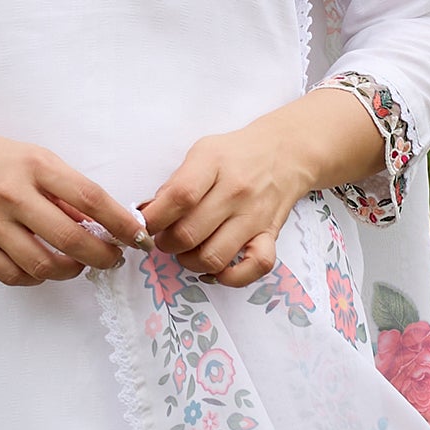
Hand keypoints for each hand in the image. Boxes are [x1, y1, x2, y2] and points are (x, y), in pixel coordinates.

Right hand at [0, 125, 143, 288]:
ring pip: (42, 264)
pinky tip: (45, 269)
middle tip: (113, 259)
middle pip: (69, 238)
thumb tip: (107, 226)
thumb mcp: (40, 161)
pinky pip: (13, 275)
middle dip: (101, 255)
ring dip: (70, 271)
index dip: (119, 222)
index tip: (138, 237)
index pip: (89, 198)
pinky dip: (36, 278)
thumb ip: (70, 193)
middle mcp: (13, 194)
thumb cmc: (1, 161)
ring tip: (79, 264)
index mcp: (36, 167)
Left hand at [137, 112, 312, 287]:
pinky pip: (255, 267)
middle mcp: (236, 191)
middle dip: (166, 243)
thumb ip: (175, 183)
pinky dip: (232, 277)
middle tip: (165, 238)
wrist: (285, 153)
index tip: (145, 225)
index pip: (178, 198)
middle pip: (189, 233)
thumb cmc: (236, 154)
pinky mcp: (270, 235)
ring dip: (190, 262)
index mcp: (213, 164)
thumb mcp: (201, 152)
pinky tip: (217, 270)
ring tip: (186, 252)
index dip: (154, 219)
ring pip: (213, 257)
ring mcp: (254, 216)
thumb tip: (149, 215)